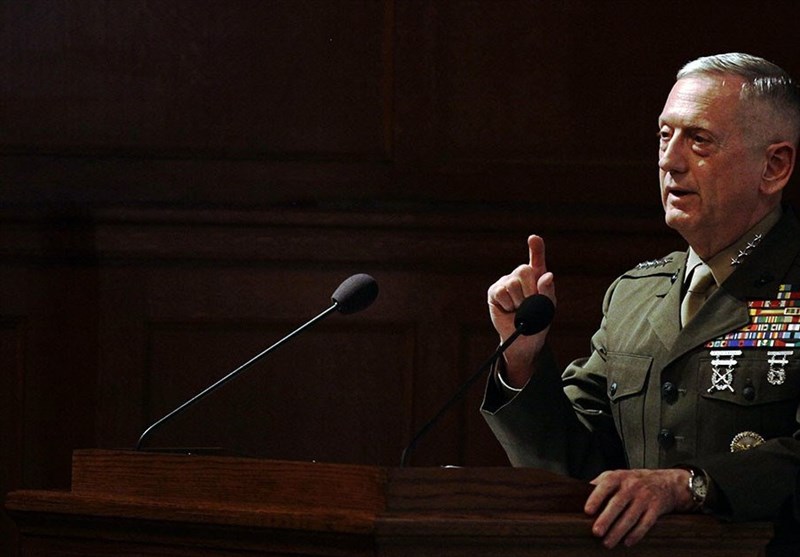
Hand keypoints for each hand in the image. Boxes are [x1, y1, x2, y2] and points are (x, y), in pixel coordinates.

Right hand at [486, 235, 554, 386]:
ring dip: (518, 301)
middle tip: (530, 304)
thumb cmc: (538, 320)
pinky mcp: (494, 291)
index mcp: (536, 276)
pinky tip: (508, 309)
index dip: (536, 248)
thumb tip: (547, 275)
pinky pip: (501, 292)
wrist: (524, 338)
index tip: (534, 239)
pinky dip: (507, 304)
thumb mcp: (547, 306)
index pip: (536, 258)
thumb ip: (548, 290)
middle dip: (530, 290)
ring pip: (512, 284)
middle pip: (524, 271)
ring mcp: (505, 282)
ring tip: (519, 309)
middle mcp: (519, 276)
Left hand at [585, 468, 694, 547]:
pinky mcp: (656, 508)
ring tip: (607, 543)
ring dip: (618, 531)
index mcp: (619, 477)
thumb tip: (578, 493)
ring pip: (631, 516)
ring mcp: (645, 497)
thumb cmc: (634, 481)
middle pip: (618, 504)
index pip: (605, 486)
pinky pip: (646, 523)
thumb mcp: (617, 476)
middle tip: (596, 532)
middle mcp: (632, 486)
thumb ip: (599, 483)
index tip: (587, 511)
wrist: (665, 483)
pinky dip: (636, 534)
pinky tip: (627, 542)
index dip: (596, 498)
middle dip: (606, 519)